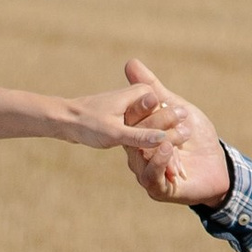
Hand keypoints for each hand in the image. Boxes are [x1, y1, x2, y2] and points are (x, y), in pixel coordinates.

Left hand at [57, 78, 185, 159]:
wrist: (63, 121)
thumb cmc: (87, 124)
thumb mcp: (115, 133)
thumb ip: (140, 136)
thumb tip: (163, 138)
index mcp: (137, 94)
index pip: (166, 103)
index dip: (174, 119)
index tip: (187, 134)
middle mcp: (135, 98)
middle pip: (161, 113)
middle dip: (172, 128)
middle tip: (187, 143)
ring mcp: (129, 108)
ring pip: (152, 121)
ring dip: (162, 136)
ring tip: (177, 156)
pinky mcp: (123, 118)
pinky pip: (142, 128)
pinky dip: (150, 140)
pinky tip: (158, 156)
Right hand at [115, 56, 231, 207]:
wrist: (219, 167)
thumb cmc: (197, 138)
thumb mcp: (177, 108)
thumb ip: (155, 89)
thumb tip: (130, 62)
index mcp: (138, 135)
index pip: (132, 120)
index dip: (141, 108)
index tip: (156, 96)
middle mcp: (137, 155)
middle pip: (137, 138)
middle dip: (156, 124)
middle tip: (178, 113)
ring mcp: (146, 173)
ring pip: (143, 157)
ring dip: (161, 142)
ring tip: (176, 133)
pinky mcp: (158, 190)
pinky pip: (152, 177)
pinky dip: (159, 163)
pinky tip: (168, 149)